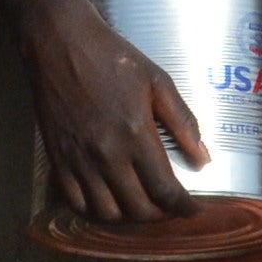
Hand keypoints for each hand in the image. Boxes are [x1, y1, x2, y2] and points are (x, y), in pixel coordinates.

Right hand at [19, 0, 209, 228]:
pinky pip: (76, 202)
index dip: (184, 208)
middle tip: (169, 206)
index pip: (164, 191)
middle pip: (138, 209)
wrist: (60, 43)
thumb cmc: (113, 57)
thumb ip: (183, 122)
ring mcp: (79, 160)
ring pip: (107, 213)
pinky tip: (108, 201)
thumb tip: (203, 159)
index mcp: (136, 135)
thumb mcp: (157, 81)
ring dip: (128, 217)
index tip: (194, 209)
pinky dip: (95, 211)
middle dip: (160, 215)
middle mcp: (107, 155)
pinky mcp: (58, 159)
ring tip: (140, 205)